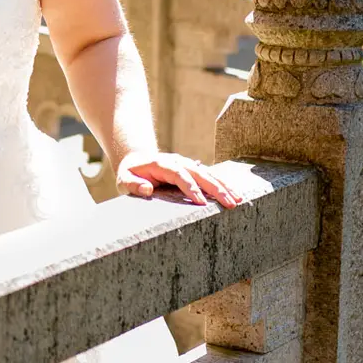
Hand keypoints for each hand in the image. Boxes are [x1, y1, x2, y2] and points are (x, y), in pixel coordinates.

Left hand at [116, 151, 244, 206]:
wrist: (137, 159)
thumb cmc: (130, 173)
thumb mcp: (124, 179)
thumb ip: (134, 184)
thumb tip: (148, 189)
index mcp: (162, 164)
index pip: (180, 175)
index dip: (191, 188)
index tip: (201, 202)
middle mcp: (178, 162)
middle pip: (200, 174)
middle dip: (216, 189)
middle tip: (229, 203)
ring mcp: (187, 164)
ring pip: (209, 174)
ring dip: (224, 186)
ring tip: (238, 200)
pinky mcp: (193, 169)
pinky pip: (210, 177)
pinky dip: (222, 184)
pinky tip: (235, 194)